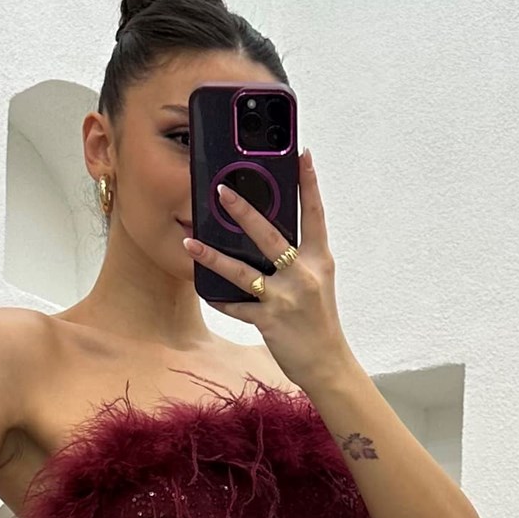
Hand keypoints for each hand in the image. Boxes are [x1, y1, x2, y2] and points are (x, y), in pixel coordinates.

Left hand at [182, 147, 346, 390]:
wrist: (328, 362)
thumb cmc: (319, 319)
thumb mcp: (317, 281)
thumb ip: (297, 257)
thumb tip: (267, 235)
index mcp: (318, 260)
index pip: (314, 214)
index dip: (309, 183)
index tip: (302, 155)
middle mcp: (303, 274)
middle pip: (269, 236)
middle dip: (243, 211)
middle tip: (221, 191)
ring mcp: (285, 298)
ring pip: (242, 271)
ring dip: (213, 256)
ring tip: (190, 242)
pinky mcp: (269, 320)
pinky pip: (237, 306)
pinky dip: (220, 298)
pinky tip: (203, 288)